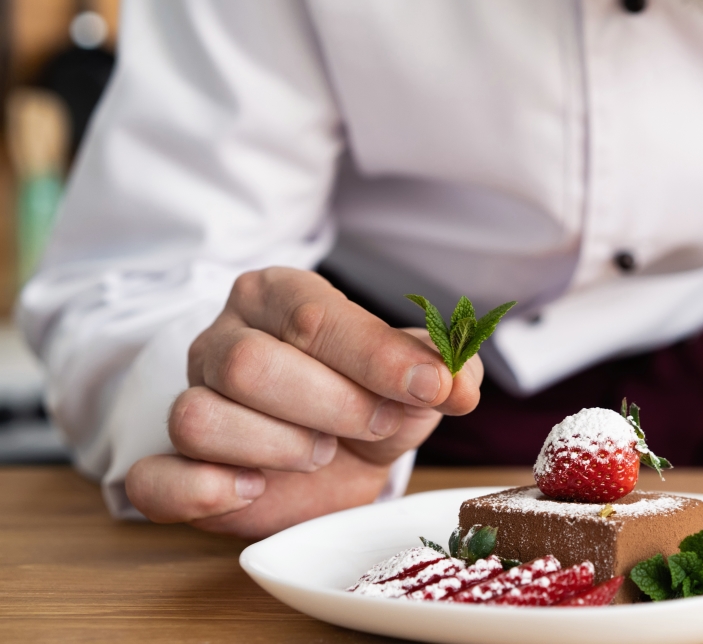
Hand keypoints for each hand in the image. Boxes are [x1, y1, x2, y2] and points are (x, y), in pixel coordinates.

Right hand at [125, 267, 482, 537]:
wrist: (330, 458)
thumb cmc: (366, 402)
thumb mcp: (413, 380)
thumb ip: (442, 369)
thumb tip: (461, 381)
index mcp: (281, 297)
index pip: (316, 317)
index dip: (377, 358)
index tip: (433, 387)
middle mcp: (225, 339)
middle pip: (250, 365)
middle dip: (331, 406)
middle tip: (376, 425)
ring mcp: (189, 398)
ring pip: (199, 418)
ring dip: (275, 448)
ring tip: (319, 451)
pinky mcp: (167, 466)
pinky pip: (153, 479)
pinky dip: (201, 491)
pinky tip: (250, 489)